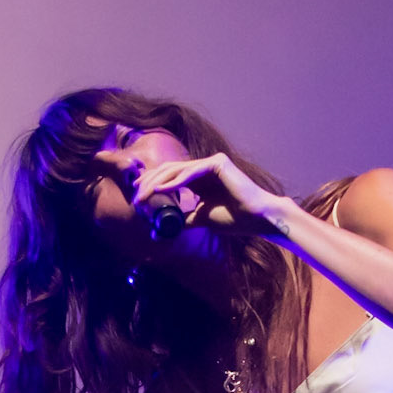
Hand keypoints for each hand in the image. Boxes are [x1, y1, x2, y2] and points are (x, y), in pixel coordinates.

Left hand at [131, 152, 286, 237]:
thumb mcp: (201, 219)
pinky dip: (175, 182)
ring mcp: (211, 163)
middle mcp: (204, 168)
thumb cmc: (234, 219)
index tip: (137, 200)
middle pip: (169, 171)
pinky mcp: (217, 163)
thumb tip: (161, 230)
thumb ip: (183, 220)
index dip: (152, 186)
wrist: (256, 219)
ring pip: (177, 170)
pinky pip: (191, 172)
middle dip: (149, 184)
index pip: (170, 178)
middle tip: (135, 199)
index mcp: (199, 178)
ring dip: (157, 183)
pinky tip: (160, 190)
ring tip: (143, 195)